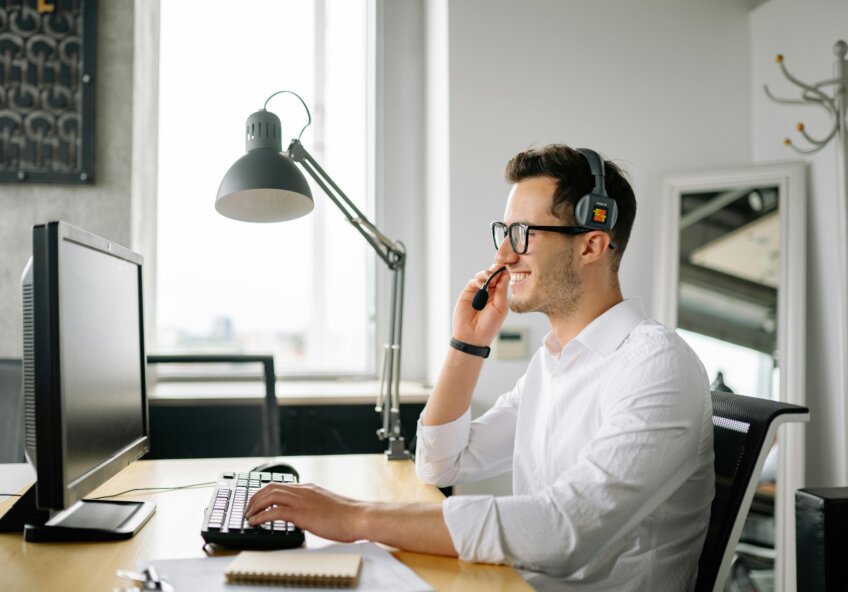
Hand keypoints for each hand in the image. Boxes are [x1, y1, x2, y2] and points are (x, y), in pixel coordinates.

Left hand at [245, 482, 363, 542]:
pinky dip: (261, 516)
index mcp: (309, 488)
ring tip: (248, 515)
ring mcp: (301, 500)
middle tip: (248, 509)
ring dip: (255, 505)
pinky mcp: (301, 513)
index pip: (280, 485)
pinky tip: (255, 522)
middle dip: (255, 498)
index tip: (257, 501)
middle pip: (270, 487)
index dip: (265, 492)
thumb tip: (306, 515)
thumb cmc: (347, 515)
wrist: (358, 516)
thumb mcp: (327, 506)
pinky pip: (274, 511)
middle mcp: (303, 491)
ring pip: (269, 496)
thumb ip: (314, 506)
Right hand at [451, 264, 508, 345]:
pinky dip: (478, 280)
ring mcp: (478, 292)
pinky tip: (481, 283)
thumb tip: (505, 274)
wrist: (472, 336)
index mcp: (499, 296)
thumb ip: (501, 290)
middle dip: (496, 270)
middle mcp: (490, 292)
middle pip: (493, 275)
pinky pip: (474, 281)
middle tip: (499, 267)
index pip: (503, 280)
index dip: (504, 272)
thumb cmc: (489, 326)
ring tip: (489, 277)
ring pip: (483, 276)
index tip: (508, 266)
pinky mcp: (468, 293)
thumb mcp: (500, 307)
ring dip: (487, 273)